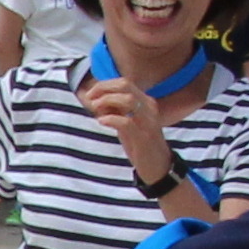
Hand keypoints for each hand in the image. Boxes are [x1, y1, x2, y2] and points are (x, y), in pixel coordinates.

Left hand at [87, 70, 178, 192]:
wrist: (158, 166)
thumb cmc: (139, 144)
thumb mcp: (126, 123)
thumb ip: (115, 110)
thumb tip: (95, 100)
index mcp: (145, 102)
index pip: (125, 83)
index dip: (105, 84)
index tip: (91, 94)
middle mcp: (149, 107)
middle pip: (126, 85)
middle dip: (104, 88)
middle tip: (90, 99)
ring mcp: (148, 121)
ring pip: (128, 100)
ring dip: (107, 101)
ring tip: (95, 109)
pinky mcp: (144, 137)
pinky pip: (127, 122)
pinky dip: (111, 119)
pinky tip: (102, 121)